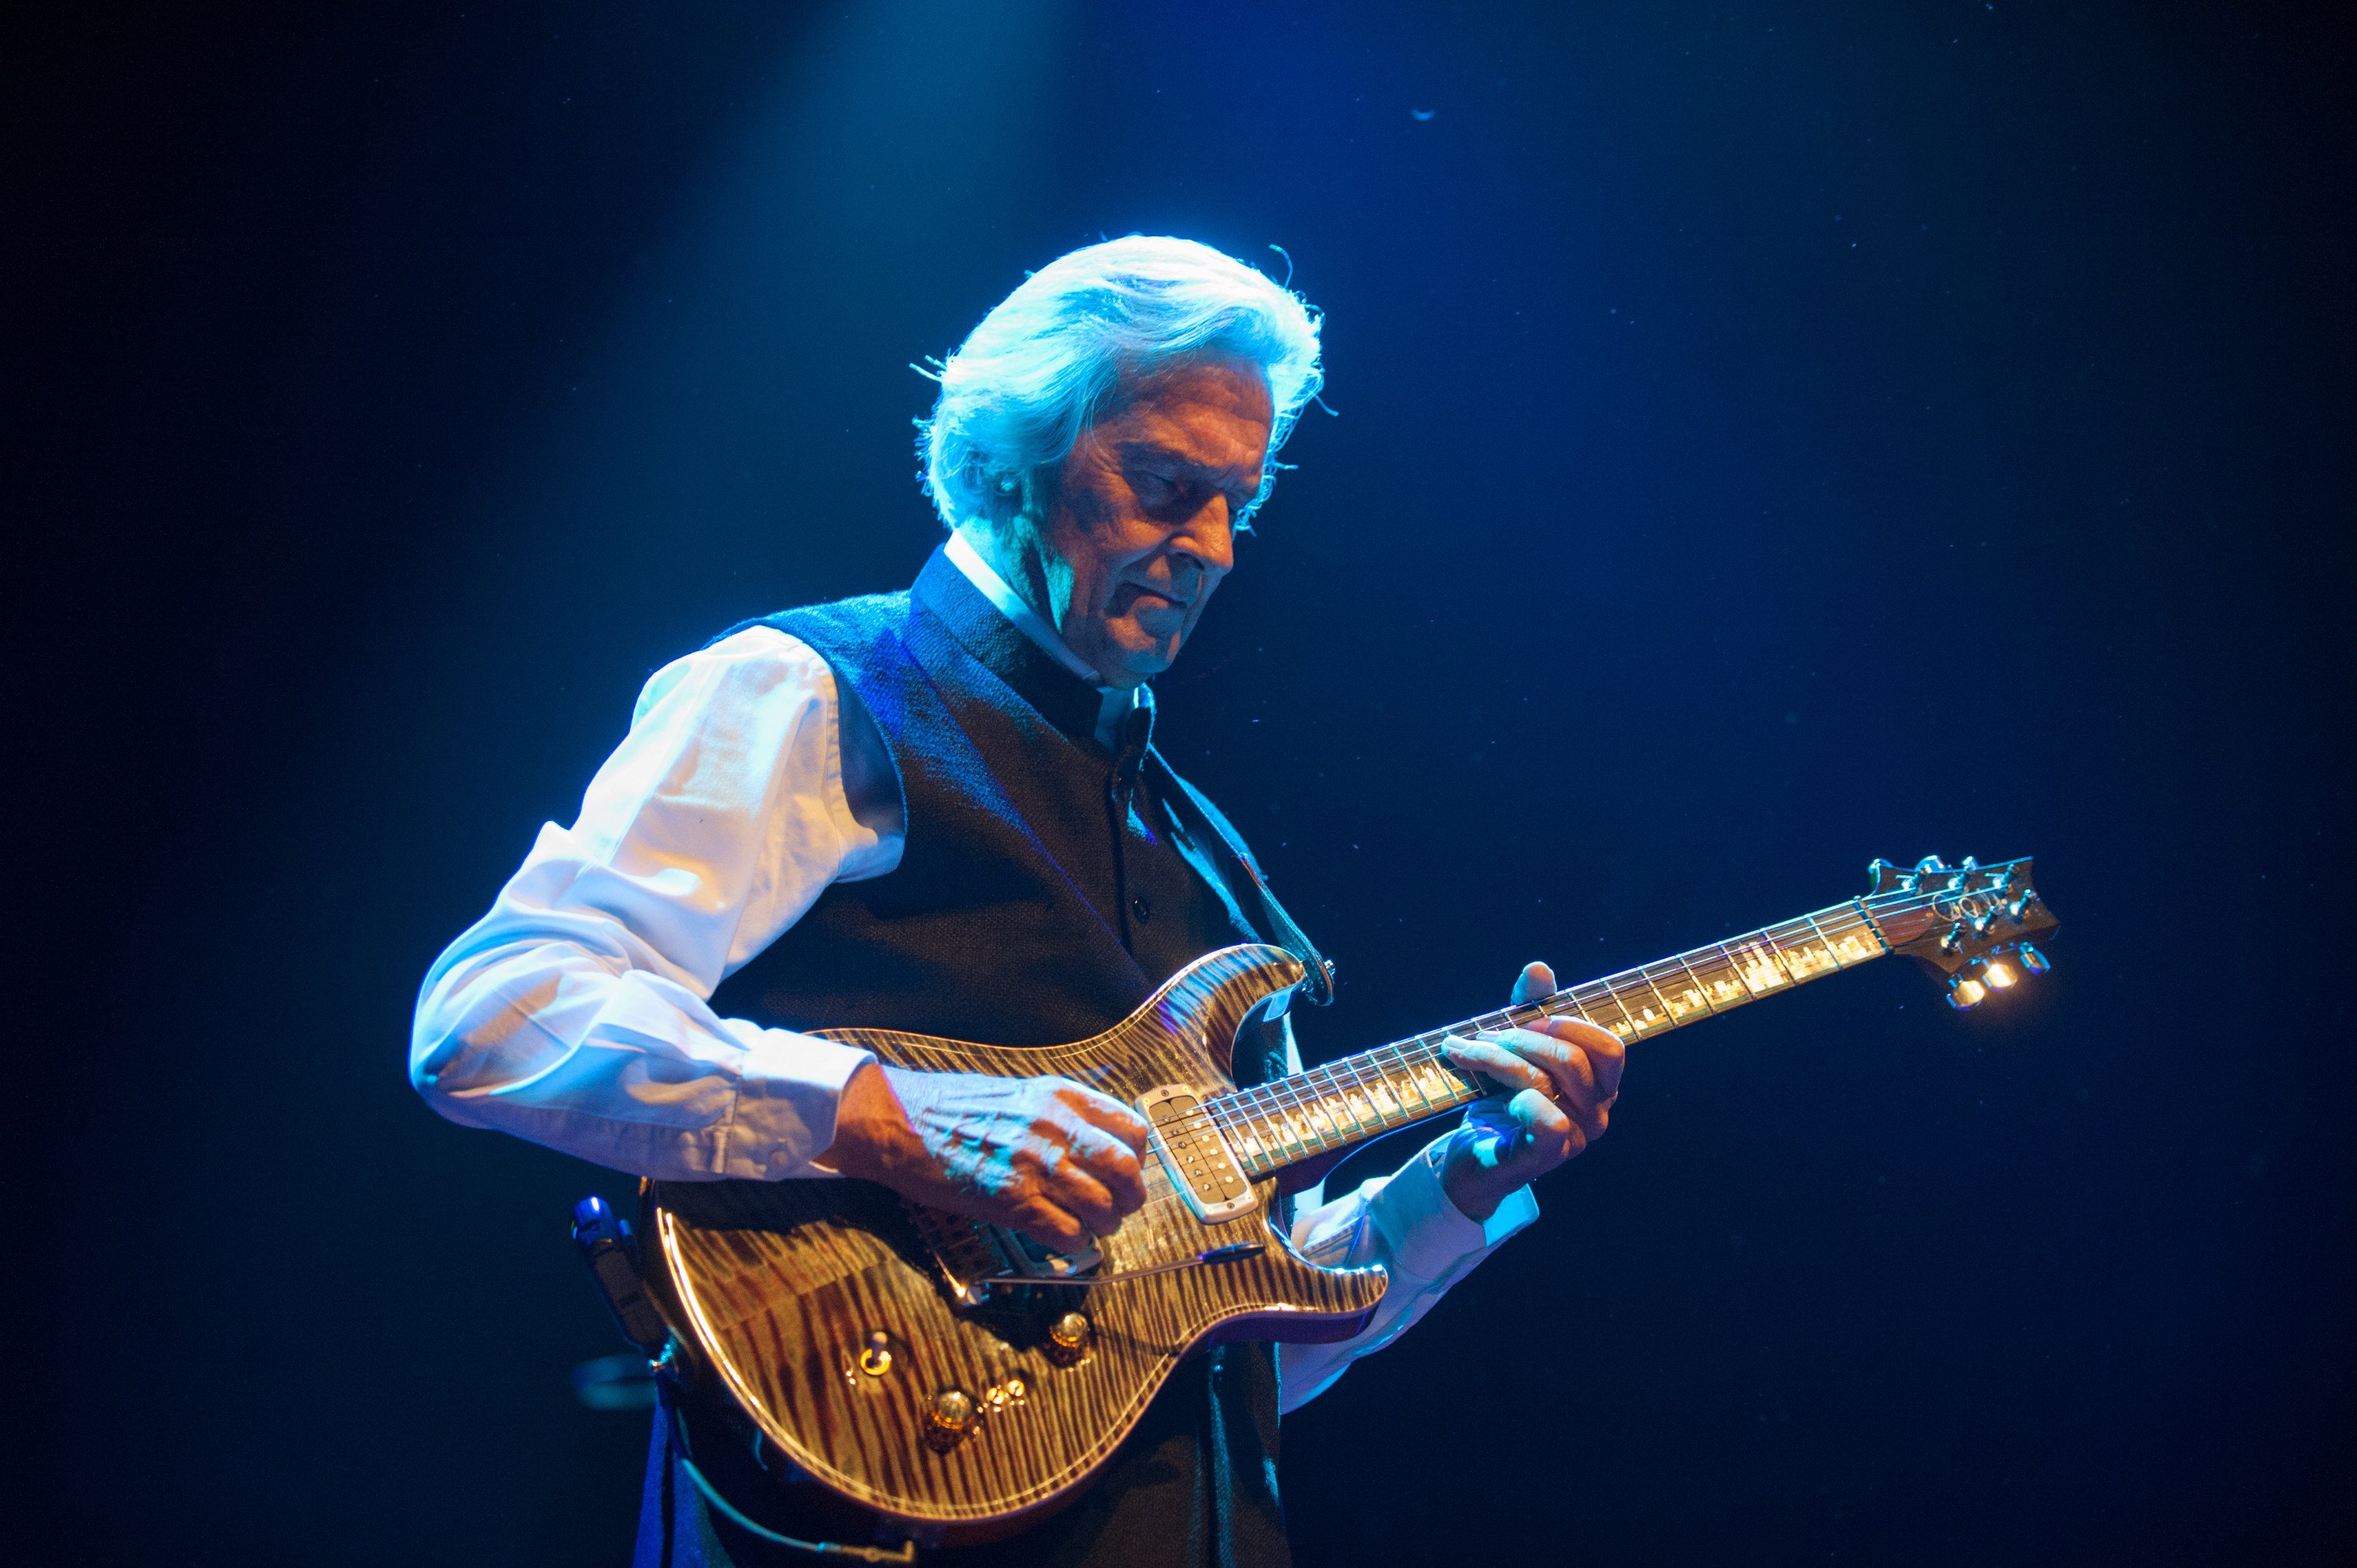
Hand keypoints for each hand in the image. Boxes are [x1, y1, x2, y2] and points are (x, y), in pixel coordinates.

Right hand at [821, 1063, 1152, 1250]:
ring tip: (1090, 1228)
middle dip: (1129, 1198)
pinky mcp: (1011, 1200)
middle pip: (1126, 1171)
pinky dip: (1073, 1243)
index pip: (1132, 1129)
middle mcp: (1055, 1127)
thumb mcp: (1018, 1092)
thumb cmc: (950, 1108)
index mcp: (1060, 1096)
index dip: (1136, 1160)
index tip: (1125, 1173)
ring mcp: (1034, 1164)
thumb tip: (1095, 1144)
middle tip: (1118, 1209)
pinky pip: (1067, 1233)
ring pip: (1102, 1207)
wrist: (897, 1120)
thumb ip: (1060, 1114)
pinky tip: (1062, 1239)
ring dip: (1102, 1225)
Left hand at [1437, 962, 1626, 1222]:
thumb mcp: (1515, 1045)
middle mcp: (1597, 1114)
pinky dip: (1517, 1098)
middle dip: (1519, 1038)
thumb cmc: (1499, 1098)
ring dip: (1496, 1058)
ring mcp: (1575, 1139)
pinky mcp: (1545, 1157)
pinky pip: (1547, 1120)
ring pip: (1545, 1080)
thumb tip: (1539, 968)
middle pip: (1571, 1058)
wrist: (1470, 1154)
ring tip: (1463, 1052)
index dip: (1566, 1024)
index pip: (1609, 1047)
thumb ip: (1531, 1006)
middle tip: (1482, 1036)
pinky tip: (1491, 1096)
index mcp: (1600, 1086)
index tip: (1524, 1019)